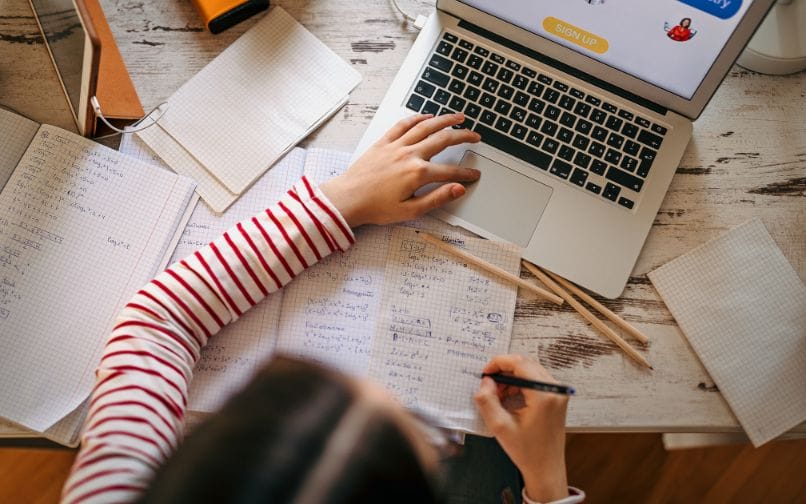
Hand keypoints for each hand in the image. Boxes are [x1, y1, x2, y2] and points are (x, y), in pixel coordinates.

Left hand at [319, 113, 480, 226]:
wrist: (348, 199)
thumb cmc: (375, 208)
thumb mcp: (410, 210)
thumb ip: (437, 198)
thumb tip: (458, 189)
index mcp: (417, 173)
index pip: (450, 171)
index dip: (466, 173)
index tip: (474, 174)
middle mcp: (409, 155)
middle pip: (443, 140)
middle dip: (463, 137)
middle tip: (475, 136)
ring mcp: (396, 146)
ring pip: (426, 126)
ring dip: (445, 120)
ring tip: (459, 117)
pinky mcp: (383, 142)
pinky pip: (403, 124)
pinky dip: (417, 118)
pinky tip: (427, 116)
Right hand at [474, 355, 569, 502]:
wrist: (546, 468)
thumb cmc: (527, 451)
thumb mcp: (499, 426)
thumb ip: (487, 400)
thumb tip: (485, 381)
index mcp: (544, 395)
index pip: (519, 363)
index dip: (498, 363)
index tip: (485, 373)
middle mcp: (554, 390)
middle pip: (525, 364)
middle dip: (503, 371)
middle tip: (489, 386)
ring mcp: (557, 393)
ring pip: (529, 370)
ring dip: (511, 378)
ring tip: (498, 395)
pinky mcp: (556, 397)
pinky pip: (535, 380)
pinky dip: (519, 384)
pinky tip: (508, 398)